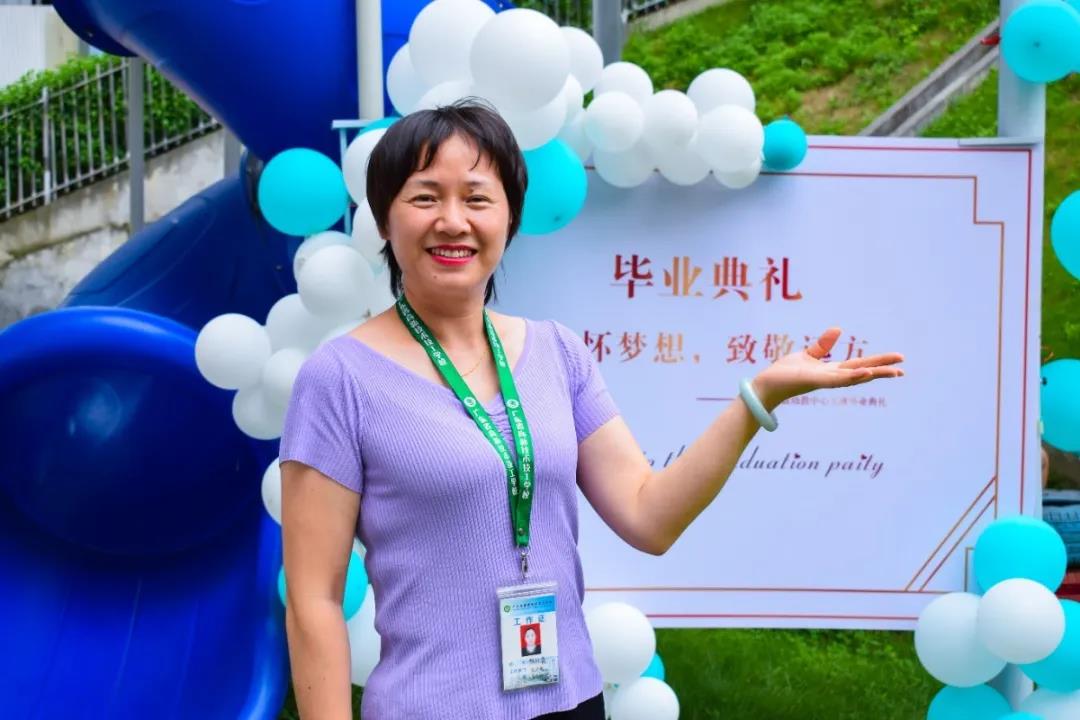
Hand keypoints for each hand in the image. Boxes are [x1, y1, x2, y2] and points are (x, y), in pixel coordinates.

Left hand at [752, 327, 904, 410]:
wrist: (767, 385)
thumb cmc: (785, 373)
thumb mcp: (807, 355)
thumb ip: (823, 345)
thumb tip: (839, 329)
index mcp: (832, 371)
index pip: (860, 365)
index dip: (878, 363)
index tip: (898, 361)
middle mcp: (832, 377)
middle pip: (863, 372)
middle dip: (882, 371)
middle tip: (903, 370)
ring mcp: (826, 381)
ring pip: (855, 377)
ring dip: (873, 374)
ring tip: (894, 372)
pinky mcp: (816, 381)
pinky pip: (838, 379)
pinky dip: (853, 376)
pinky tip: (866, 372)